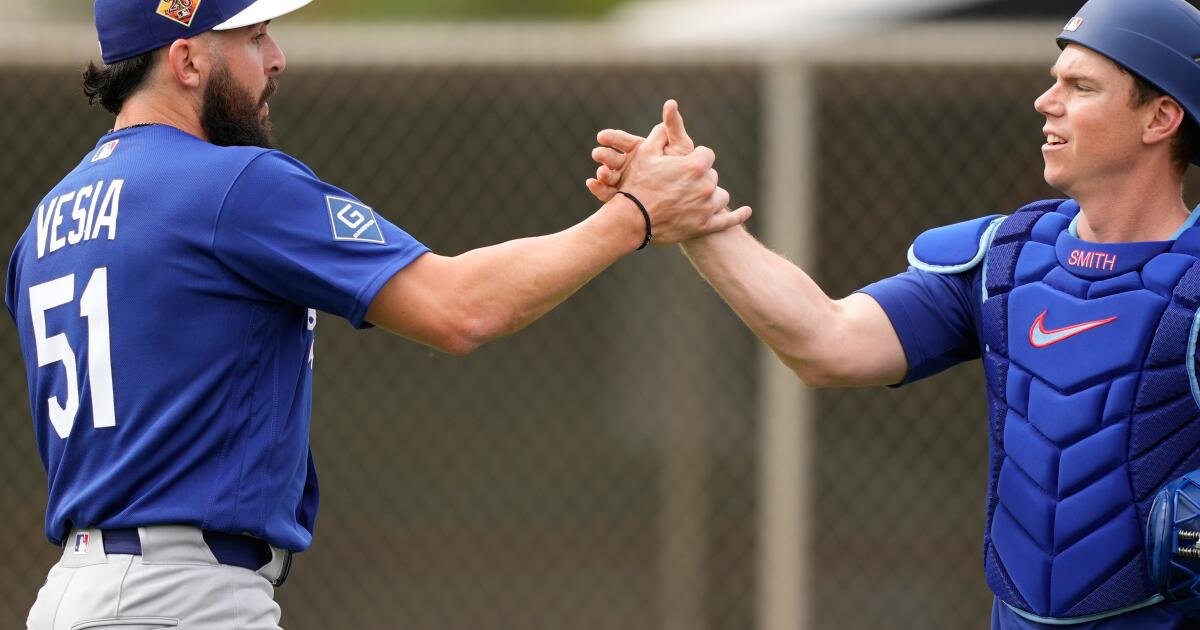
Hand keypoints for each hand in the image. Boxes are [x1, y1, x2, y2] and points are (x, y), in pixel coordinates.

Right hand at [586, 100, 692, 201]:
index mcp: (638, 149)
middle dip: (604, 155)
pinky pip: (609, 194)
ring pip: (609, 176)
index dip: (612, 138)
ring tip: (600, 173)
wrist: (687, 195)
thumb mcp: (679, 145)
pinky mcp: (623, 198)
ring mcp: (624, 181)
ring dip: (603, 173)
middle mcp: (627, 164)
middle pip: (611, 158)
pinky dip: (599, 189)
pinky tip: (592, 185)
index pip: (621, 140)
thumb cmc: (685, 167)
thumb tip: (671, 102)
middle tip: (596, 154)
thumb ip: (673, 127)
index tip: (601, 136)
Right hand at [589, 100, 750, 244]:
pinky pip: (728, 221)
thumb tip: (670, 110)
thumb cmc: (637, 184)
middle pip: (712, 176)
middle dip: (700, 178)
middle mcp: (706, 185)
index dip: (695, 159)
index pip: (707, 155)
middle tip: (680, 184)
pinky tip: (746, 211)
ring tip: (695, 199)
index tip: (684, 164)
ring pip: (720, 197)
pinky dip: (737, 216)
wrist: (632, 219)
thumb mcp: (645, 152)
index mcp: (696, 165)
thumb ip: (661, 132)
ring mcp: (707, 208)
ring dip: (710, 196)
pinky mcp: (705, 226)